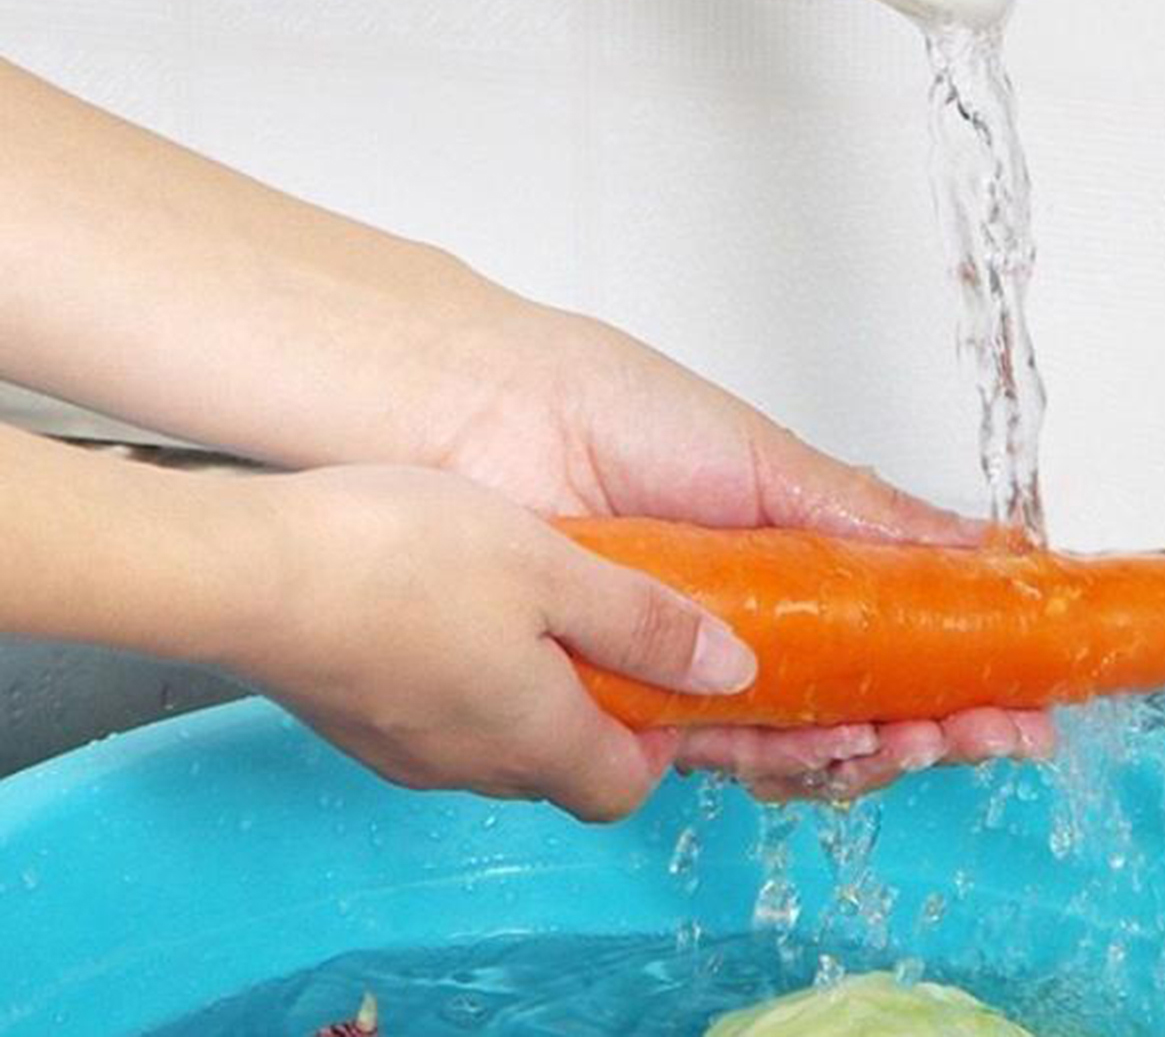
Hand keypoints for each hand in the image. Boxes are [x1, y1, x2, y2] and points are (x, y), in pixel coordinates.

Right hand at [222, 464, 760, 820]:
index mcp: (534, 739)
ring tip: (532, 601)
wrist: (247, 573)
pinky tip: (452, 602)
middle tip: (606, 626)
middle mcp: (468, 763)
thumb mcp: (557, 571)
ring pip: (495, 739)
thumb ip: (645, 624)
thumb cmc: (402, 564)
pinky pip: (435, 714)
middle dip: (597, 710)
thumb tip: (729, 671)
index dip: (657, 743)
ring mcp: (402, 747)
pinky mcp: (354, 716)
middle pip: (559, 766)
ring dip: (529, 689)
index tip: (667, 677)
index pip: (622, 788)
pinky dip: (465, 676)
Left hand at [423, 305, 1055, 798]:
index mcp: (781, 556)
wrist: (495, 420)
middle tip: (998, 728)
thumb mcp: (767, 461)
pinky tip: (845, 742)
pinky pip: (722, 750)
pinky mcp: (633, 706)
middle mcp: (741, 620)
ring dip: (878, 745)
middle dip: (937, 720)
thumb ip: (866, 516)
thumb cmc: (616, 411)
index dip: (959, 662)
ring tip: (932, 732)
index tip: (1027, 684)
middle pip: (856, 695)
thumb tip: (976, 543)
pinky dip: (792, 756)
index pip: (887, 627)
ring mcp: (689, 666)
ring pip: (800, 736)